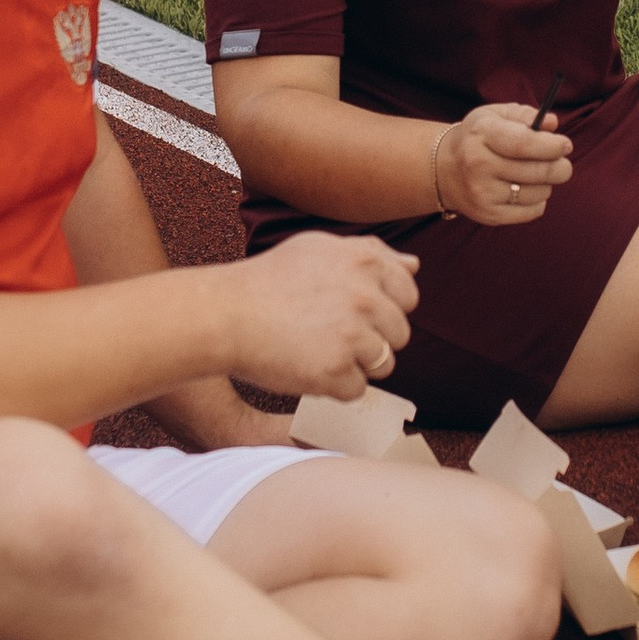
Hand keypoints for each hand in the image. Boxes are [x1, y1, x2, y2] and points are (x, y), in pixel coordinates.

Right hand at [221, 230, 418, 399]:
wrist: (223, 315)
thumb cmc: (268, 282)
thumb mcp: (318, 249)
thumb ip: (371, 254)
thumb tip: (414, 266)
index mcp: (365, 262)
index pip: (408, 295)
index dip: (383, 308)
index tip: (351, 311)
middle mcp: (365, 296)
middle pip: (399, 334)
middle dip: (371, 339)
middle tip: (326, 332)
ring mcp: (353, 335)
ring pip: (383, 364)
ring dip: (355, 364)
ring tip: (315, 349)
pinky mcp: (336, 370)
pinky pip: (356, 390)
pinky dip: (334, 387)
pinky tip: (305, 366)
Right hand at [436, 101, 574, 226]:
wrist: (444, 169)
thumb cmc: (479, 137)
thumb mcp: (495, 115)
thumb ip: (525, 115)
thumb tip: (553, 124)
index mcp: (482, 134)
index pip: (524, 143)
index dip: (551, 146)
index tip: (565, 146)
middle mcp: (478, 164)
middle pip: (536, 171)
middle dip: (559, 168)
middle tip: (563, 164)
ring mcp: (482, 192)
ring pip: (538, 192)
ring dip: (546, 184)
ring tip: (536, 175)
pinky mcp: (488, 215)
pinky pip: (531, 212)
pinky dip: (538, 201)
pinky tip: (526, 190)